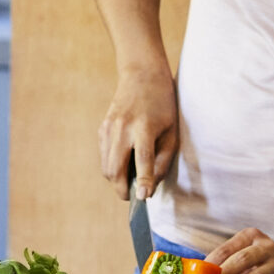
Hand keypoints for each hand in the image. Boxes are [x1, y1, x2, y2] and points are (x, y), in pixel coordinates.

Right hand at [97, 69, 179, 200]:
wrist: (141, 75)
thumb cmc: (163, 105)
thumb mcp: (172, 132)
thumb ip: (162, 160)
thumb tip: (150, 187)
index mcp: (145, 127)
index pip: (142, 159)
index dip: (142, 180)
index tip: (142, 197)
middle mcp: (122, 128)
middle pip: (115, 169)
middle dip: (122, 189)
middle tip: (135, 195)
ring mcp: (108, 128)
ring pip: (106, 167)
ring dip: (117, 180)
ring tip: (132, 177)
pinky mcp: (101, 129)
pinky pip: (104, 157)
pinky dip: (112, 166)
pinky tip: (125, 160)